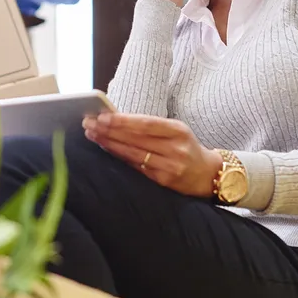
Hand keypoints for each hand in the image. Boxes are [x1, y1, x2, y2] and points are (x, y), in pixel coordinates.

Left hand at [83, 112, 221, 197]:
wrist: (208, 174)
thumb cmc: (186, 147)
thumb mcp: (175, 130)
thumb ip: (151, 126)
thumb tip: (116, 118)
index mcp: (178, 130)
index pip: (145, 124)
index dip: (122, 121)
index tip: (101, 116)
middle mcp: (175, 148)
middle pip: (136, 139)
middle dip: (110, 131)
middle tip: (89, 124)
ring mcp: (170, 166)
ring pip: (134, 154)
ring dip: (110, 144)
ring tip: (93, 135)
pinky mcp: (164, 181)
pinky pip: (137, 167)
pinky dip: (120, 158)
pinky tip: (107, 150)